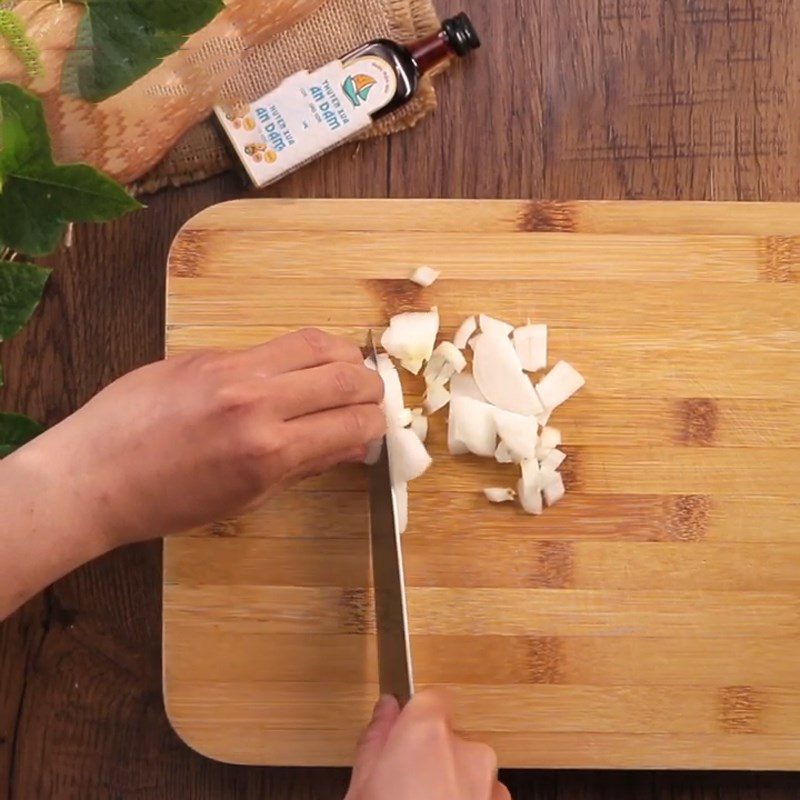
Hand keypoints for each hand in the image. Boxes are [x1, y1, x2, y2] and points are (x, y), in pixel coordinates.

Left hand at [9, 328, 384, 547]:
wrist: (93, 475)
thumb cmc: (167, 502)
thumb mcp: (247, 497)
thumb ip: (307, 464)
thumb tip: (355, 445)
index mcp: (269, 451)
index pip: (355, 422)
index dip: (377, 425)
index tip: (375, 428)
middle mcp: (258, 402)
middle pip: (347, 374)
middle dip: (371, 388)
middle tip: (368, 400)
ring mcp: (232, 370)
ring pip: (317, 342)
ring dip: (344, 358)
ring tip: (343, 374)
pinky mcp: (209, 352)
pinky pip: (272, 344)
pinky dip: (297, 356)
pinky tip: (292, 373)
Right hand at [346, 691, 510, 799]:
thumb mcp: (361, 788)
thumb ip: (376, 739)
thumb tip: (385, 710)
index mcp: (428, 734)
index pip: (430, 698)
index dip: (413, 718)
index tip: (399, 736)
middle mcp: (468, 751)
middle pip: (449, 738)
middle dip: (430, 758)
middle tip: (400, 791)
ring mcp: (492, 785)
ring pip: (468, 772)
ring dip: (450, 787)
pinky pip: (484, 798)